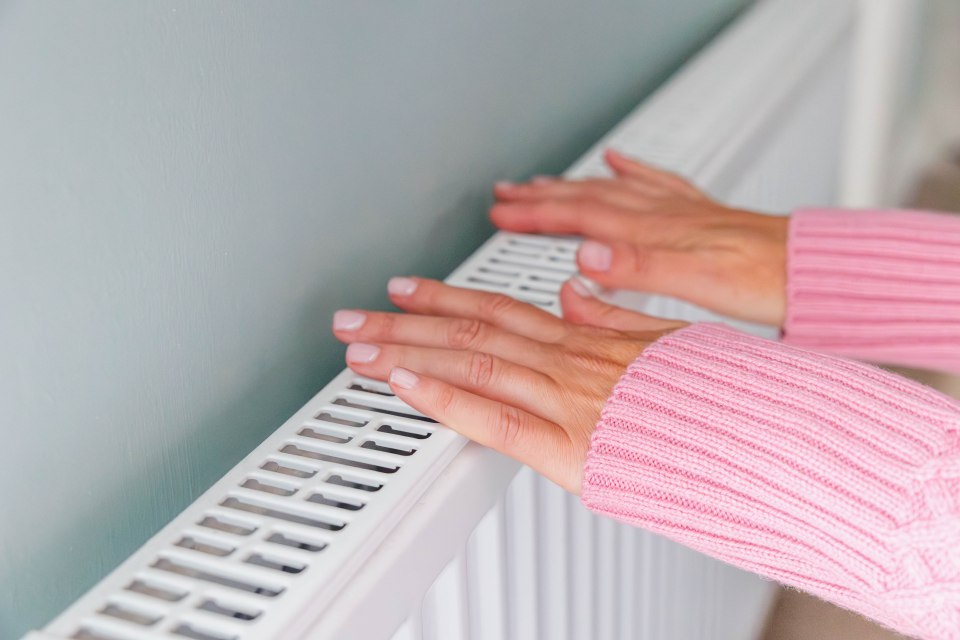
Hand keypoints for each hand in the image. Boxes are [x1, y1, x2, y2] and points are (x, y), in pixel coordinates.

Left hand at [332, 277, 685, 493]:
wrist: (762, 434)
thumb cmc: (720, 396)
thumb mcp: (667, 338)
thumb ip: (613, 314)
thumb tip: (574, 291)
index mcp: (587, 339)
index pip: (499, 308)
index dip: (444, 298)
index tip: (404, 291)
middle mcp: (569, 360)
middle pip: (470, 331)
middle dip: (403, 324)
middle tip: (353, 317)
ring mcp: (567, 399)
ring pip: (471, 363)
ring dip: (407, 354)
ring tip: (358, 347)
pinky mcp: (572, 447)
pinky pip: (497, 416)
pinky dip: (447, 398)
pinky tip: (406, 386)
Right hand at [491, 149, 788, 325]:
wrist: (813, 270)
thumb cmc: (764, 282)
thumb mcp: (699, 283)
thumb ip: (640, 268)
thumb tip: (586, 258)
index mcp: (654, 233)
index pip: (579, 216)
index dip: (535, 215)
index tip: (500, 214)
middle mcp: (662, 215)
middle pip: (586, 197)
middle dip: (540, 197)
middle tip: (503, 196)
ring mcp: (679, 211)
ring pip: (611, 189)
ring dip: (571, 186)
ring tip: (541, 183)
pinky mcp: (697, 215)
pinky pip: (653, 183)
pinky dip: (628, 171)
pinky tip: (618, 163)